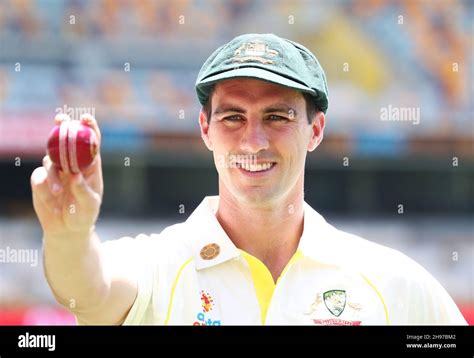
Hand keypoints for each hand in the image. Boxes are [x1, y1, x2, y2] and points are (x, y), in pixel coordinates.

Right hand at [31, 113, 103, 238]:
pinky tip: (49, 197)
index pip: (91, 143)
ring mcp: (56, 171)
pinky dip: (42, 184)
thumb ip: (83, 191)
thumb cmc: (84, 215)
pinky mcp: (41, 181)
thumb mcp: (89, 205)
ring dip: (53, 173)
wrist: (67, 230)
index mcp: (90, 166)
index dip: (89, 128)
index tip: (85, 118)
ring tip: (57, 192)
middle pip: (66, 141)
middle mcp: (72, 165)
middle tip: (60, 120)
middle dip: (62, 126)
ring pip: (50, 159)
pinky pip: (38, 176)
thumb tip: (75, 176)